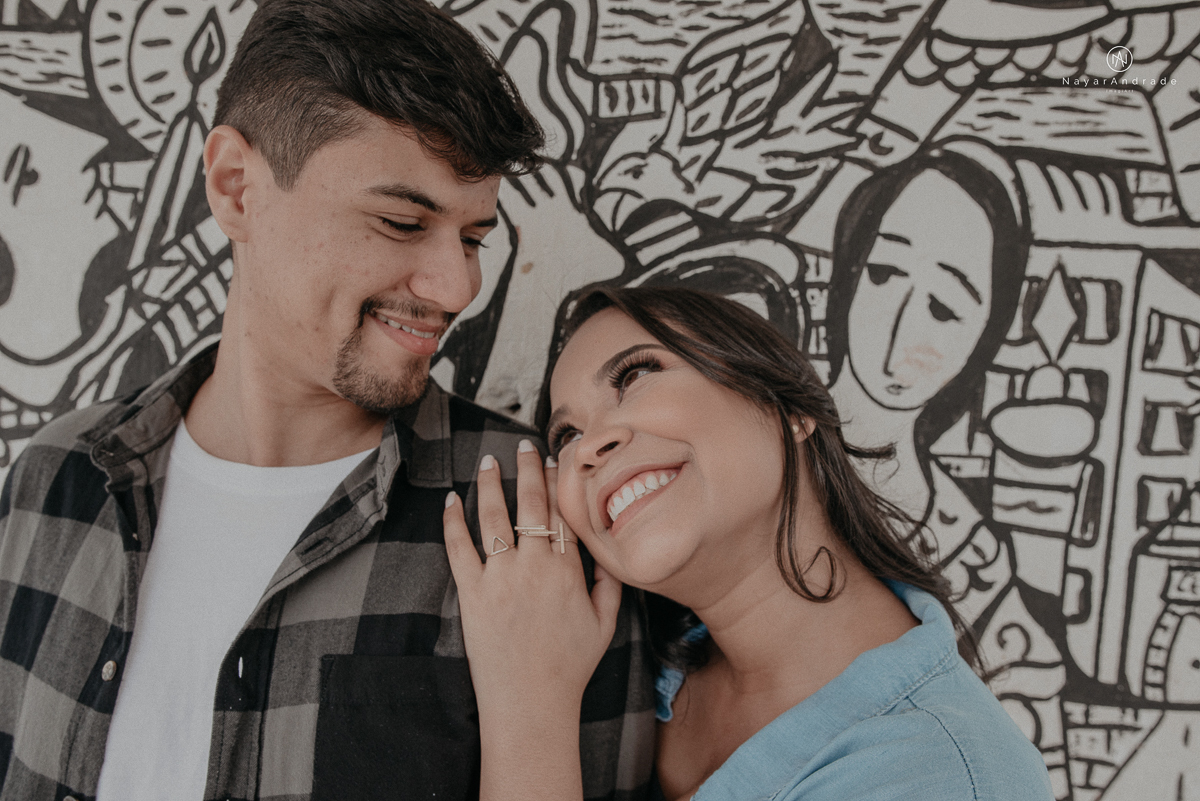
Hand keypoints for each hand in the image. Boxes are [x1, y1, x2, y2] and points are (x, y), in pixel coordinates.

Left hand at [444, 440, 622, 719]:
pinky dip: (453, 521)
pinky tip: (451, 500)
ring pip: (494, 517)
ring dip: (491, 484)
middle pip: (531, 505)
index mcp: (569, 571)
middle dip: (528, 470)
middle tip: (524, 445)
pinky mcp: (472, 593)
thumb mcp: (605, 625)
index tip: (556, 460)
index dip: (560, 483)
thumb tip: (609, 555)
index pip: (564, 513)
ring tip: (489, 462)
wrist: (530, 702)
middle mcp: (535, 566)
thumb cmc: (570, 667)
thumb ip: (609, 585)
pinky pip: (459, 548)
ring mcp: (501, 577)